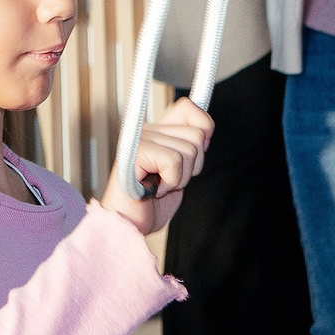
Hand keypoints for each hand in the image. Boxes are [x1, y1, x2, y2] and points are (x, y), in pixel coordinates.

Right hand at [101, 98, 212, 237]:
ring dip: (180, 177)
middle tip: (169, 180)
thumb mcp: (180, 174)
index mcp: (156, 132)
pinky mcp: (135, 152)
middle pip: (196, 135)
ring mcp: (139, 139)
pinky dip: (171, 181)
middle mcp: (146, 131)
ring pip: (189, 150)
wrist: (128, 226)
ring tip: (160, 186)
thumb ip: (189, 150)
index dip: (204, 126)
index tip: (197, 153)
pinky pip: (173, 160)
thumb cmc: (150, 205)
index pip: (188, 107)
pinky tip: (154, 189)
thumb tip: (205, 130)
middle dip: (193, 167)